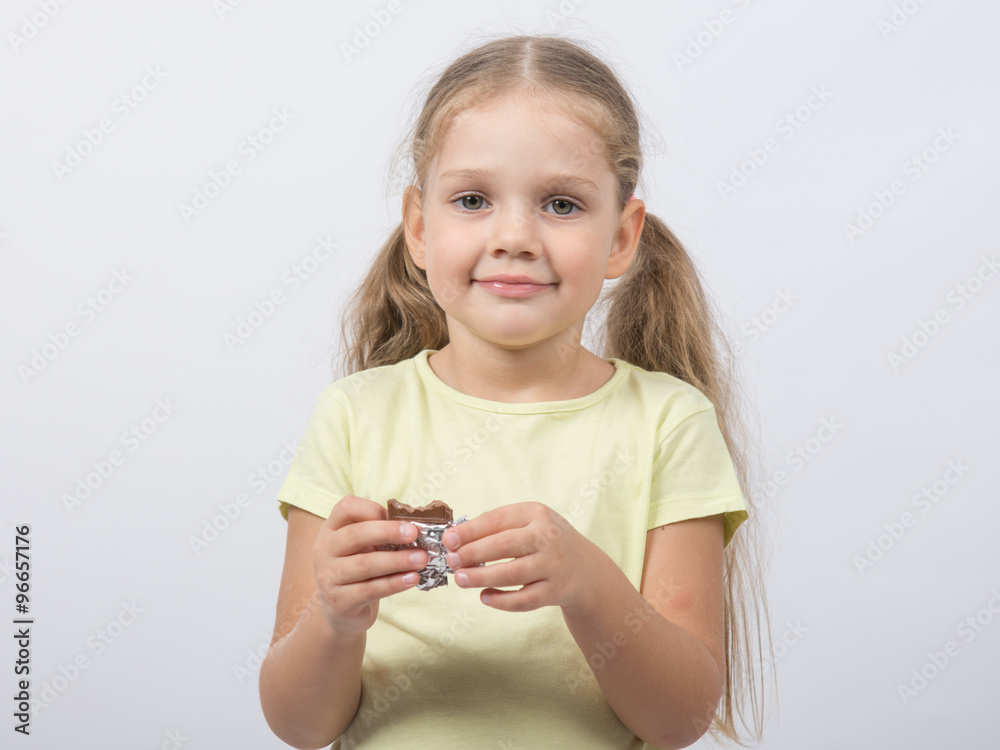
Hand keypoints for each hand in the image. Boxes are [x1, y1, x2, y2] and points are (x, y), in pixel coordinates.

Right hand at [312, 495, 427, 635]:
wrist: (340, 609)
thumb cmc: (358, 569)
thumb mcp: (362, 546)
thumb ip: (380, 534)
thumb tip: (413, 527)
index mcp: (331, 529)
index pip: (346, 508)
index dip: (372, 509)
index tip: (397, 517)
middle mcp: (324, 550)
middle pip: (355, 535)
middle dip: (388, 532)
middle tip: (414, 533)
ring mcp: (328, 577)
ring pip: (365, 565)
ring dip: (397, 561)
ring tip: (421, 559)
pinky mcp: (338, 602)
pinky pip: (369, 590)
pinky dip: (394, 584)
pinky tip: (412, 579)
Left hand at [442, 501, 603, 612]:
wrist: (585, 568)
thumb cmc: (546, 541)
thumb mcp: (529, 522)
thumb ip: (497, 526)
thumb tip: (456, 538)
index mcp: (537, 513)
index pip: (498, 519)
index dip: (469, 530)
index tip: (448, 540)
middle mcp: (548, 537)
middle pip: (504, 545)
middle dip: (472, 553)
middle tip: (452, 561)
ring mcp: (554, 565)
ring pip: (512, 574)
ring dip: (481, 577)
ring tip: (461, 579)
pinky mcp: (556, 591)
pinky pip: (523, 600)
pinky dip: (501, 600)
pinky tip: (484, 596)